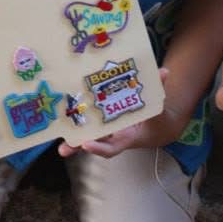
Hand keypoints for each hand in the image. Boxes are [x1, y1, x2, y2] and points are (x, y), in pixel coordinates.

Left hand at [58, 68, 178, 159]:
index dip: (99, 147)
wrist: (158, 127)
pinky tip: (62, 116)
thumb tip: (164, 72)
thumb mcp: (159, 108)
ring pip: (87, 135)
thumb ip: (159, 90)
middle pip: (93, 143)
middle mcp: (113, 137)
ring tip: (57, 142)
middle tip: (63, 149)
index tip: (86, 144)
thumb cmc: (157, 119)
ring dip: (72, 138)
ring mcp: (106, 131)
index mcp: (126, 137)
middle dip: (78, 146)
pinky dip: (77, 121)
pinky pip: (88, 124)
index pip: (112, 147)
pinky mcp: (102, 123)